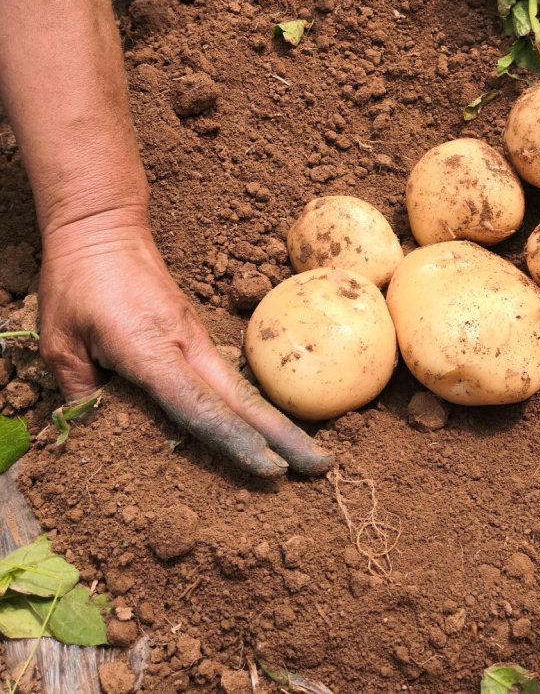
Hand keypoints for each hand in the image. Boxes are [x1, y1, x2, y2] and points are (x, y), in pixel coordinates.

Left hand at [37, 211, 331, 478]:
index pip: (201, 406)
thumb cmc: (77, 280)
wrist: (103, 226)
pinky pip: (226, 376)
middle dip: (284, 435)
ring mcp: (194, 337)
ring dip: (274, 422)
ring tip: (308, 453)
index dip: (237, 442)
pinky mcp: (192, 333)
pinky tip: (260, 424)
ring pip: (241, 387)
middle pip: (243, 398)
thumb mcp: (59, 340)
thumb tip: (92, 433)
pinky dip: (250, 405)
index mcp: (152, 350)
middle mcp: (185, 344)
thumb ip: (79, 391)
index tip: (272, 470)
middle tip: (322, 467)